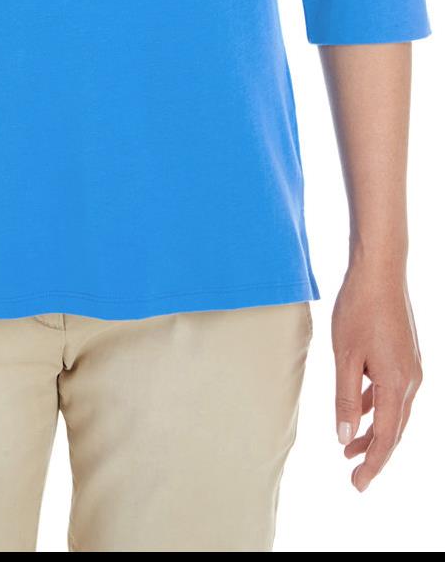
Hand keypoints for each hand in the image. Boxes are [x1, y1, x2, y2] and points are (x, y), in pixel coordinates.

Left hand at [332, 257, 422, 491]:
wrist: (380, 271)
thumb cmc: (359, 309)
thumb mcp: (345, 356)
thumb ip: (346, 398)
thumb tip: (345, 436)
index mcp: (397, 384)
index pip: (387, 437)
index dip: (372, 464)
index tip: (357, 484)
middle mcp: (411, 379)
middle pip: (395, 428)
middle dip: (374, 453)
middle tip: (354, 476)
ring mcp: (411, 366)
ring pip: (394, 410)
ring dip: (374, 430)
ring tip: (349, 447)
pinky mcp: (405, 354)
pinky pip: (393, 391)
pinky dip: (377, 406)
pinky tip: (360, 409)